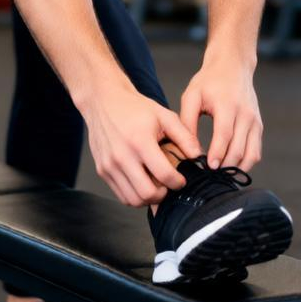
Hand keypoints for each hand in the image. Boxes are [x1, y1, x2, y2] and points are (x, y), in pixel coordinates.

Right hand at [78, 80, 202, 206]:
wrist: (103, 101)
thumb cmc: (134, 107)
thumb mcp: (163, 115)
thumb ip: (184, 136)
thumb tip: (198, 156)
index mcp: (140, 141)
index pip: (164, 175)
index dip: (178, 182)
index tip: (181, 179)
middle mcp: (122, 156)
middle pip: (147, 194)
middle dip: (163, 195)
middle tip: (168, 185)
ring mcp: (109, 165)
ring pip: (133, 200)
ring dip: (148, 198)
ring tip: (155, 185)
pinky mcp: (102, 170)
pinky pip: (121, 195)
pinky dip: (134, 196)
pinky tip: (141, 182)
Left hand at [179, 50, 261, 172]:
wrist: (232, 66)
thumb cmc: (208, 81)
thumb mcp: (192, 96)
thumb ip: (187, 121)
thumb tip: (187, 148)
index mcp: (227, 105)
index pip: (225, 135)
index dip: (217, 154)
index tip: (208, 168)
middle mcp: (245, 114)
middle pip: (239, 149)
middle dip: (225, 167)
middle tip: (210, 178)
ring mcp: (255, 121)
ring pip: (251, 154)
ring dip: (237, 169)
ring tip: (220, 177)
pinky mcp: (258, 126)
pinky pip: (256, 151)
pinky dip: (245, 163)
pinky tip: (231, 168)